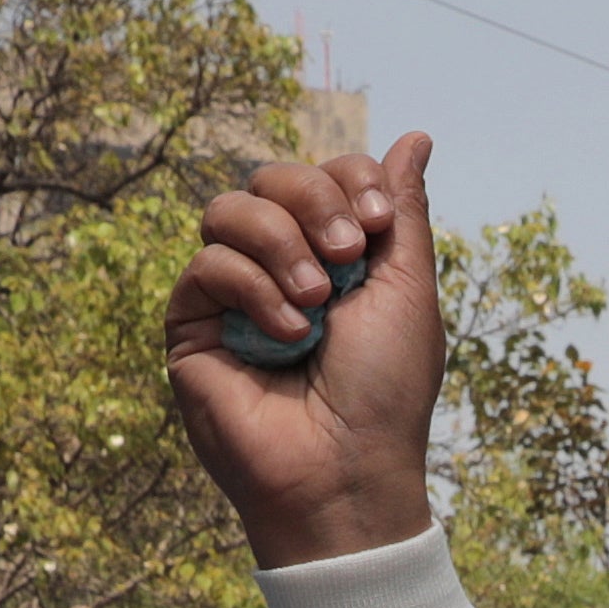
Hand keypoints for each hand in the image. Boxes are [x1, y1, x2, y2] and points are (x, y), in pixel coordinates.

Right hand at [161, 134, 443, 566]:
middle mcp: (281, 266)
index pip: (324, 175)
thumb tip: (415, 136)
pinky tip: (286, 335)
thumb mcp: (408, 290)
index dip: (347, 180)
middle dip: (314, 202)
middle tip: (347, 254)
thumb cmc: (386, 392)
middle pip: (272, 178)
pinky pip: (206, 264)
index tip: (378, 224)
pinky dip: (252, 289)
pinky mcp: (193, 325)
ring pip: (229, 209)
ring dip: (281, 244)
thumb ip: (403, 212)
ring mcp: (232, 294)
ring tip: (317, 301)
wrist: (346, 471)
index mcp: (335, 255)